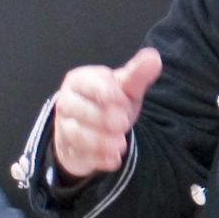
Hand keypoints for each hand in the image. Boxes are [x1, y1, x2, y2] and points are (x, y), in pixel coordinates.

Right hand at [51, 48, 163, 177]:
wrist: (96, 129)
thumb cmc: (110, 103)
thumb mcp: (126, 88)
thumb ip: (137, 74)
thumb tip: (153, 57)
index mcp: (79, 80)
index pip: (87, 83)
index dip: (106, 92)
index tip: (125, 100)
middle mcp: (67, 102)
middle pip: (77, 108)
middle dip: (101, 117)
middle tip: (124, 123)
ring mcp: (64, 127)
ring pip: (75, 133)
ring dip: (99, 140)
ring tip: (121, 144)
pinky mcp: (69, 150)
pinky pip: (79, 155)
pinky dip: (97, 159)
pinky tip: (114, 160)